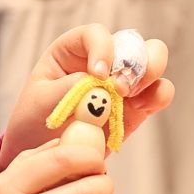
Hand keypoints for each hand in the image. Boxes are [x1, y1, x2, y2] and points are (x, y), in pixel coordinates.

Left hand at [0, 24, 173, 171]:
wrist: (45, 159)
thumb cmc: (35, 123)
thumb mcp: (41, 103)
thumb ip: (69, 89)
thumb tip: (103, 83)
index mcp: (73, 50)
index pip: (96, 34)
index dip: (102, 49)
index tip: (97, 75)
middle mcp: (103, 60)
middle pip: (133, 42)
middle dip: (133, 61)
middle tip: (120, 88)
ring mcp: (123, 83)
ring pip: (154, 61)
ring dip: (149, 75)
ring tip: (130, 97)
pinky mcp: (137, 107)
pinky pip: (159, 93)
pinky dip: (157, 96)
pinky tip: (142, 107)